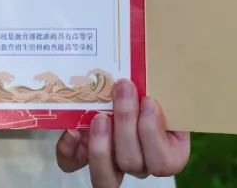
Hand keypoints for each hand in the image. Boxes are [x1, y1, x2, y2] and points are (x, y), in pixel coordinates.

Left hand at [56, 79, 189, 186]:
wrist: (124, 93)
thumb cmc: (149, 91)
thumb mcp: (163, 90)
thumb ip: (162, 87)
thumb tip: (157, 61)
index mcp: (166, 154)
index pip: (165, 163)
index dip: (154, 134)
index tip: (149, 101)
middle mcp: (139, 164)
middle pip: (132, 163)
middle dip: (126, 123)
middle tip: (123, 89)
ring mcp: (110, 164)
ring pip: (106, 175)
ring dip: (102, 143)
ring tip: (100, 116)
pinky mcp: (83, 158)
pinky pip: (73, 164)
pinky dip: (69, 150)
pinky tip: (72, 130)